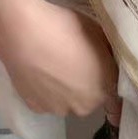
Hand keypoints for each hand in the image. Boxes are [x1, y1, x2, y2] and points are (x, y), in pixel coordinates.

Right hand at [0, 0, 123, 126]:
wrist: (24, 34)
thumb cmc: (66, 28)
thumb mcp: (98, 33)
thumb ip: (107, 53)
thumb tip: (108, 58)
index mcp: (104, 88)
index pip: (113, 92)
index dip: (107, 79)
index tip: (100, 68)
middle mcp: (85, 107)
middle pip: (90, 98)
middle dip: (86, 83)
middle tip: (74, 60)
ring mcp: (58, 110)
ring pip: (67, 101)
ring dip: (65, 89)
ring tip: (53, 64)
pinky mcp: (36, 108)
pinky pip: (47, 100)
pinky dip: (45, 90)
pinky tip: (39, 70)